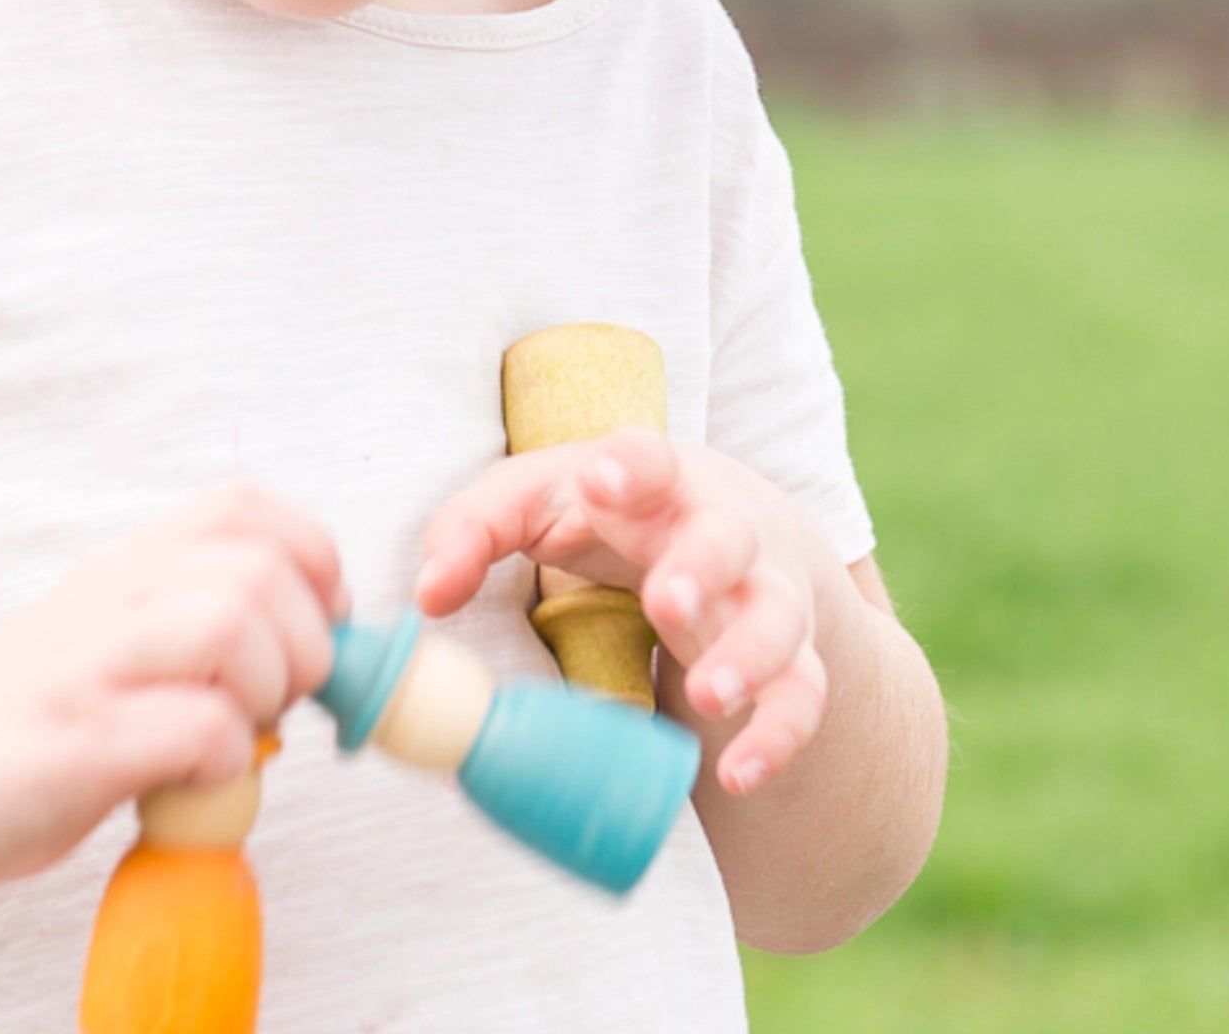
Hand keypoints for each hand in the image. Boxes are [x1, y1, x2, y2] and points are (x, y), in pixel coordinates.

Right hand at [0, 483, 345, 884]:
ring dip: (265, 690)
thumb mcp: (116, 638)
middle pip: (260, 569)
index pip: (248, 506)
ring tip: (236, 734)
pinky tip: (192, 780)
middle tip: (280, 699)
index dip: (313, 556)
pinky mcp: (74, 743)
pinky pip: (192, 728)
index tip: (321, 622)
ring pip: (231, 625)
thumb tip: (316, 657)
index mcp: (130, 565)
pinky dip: (223, 761)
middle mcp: (112, 596)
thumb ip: (199, 629)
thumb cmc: (30, 714)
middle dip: (304, 641)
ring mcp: (91, 664)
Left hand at [415, 428, 825, 795]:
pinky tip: (739, 772)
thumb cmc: (611, 510)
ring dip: (748, 655)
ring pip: (776, 617)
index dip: (628, 464)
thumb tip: (426, 597)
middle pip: (727, 536)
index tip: (599, 478)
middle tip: (667, 599)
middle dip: (702, 566)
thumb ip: (473, 530)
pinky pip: (802, 696)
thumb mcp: (538, 499)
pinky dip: (779, 735)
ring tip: (707, 696)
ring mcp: (761, 591)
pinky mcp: (788, 656)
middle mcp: (718, 527)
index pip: (648, 455)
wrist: (728, 526)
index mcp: (654, 477)